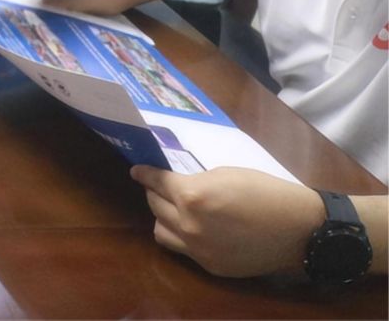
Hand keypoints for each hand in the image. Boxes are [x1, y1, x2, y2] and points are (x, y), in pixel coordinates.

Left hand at [129, 166, 322, 277]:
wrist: (300, 229)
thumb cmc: (266, 192)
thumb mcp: (225, 175)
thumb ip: (195, 182)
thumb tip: (177, 185)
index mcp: (191, 196)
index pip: (156, 182)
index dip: (145, 174)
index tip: (137, 171)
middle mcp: (188, 225)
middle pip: (155, 206)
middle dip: (155, 193)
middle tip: (160, 187)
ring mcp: (198, 249)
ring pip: (161, 231)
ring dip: (163, 218)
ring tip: (174, 210)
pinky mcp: (210, 266)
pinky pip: (183, 250)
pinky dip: (182, 237)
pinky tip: (193, 228)